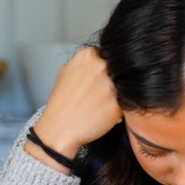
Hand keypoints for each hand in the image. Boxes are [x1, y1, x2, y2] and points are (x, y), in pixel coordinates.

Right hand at [26, 46, 122, 171]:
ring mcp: (110, 84)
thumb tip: (101, 60)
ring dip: (116, 96)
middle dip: (113, 82)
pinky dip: (117, 110)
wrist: (59, 128)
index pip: (109, 56)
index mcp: (88, 55)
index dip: (107, 70)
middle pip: (118, 71)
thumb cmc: (62, 103)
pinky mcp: (118, 104)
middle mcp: (101, 66)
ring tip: (100, 105)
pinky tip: (102, 114)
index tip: (102, 79)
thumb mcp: (67, 72)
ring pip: (123, 87)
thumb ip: (85, 63)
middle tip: (100, 95)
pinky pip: (124, 104)